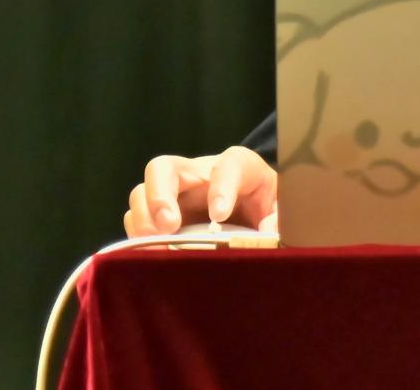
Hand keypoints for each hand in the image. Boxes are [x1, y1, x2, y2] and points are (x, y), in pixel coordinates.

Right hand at [123, 146, 278, 236]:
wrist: (254, 216)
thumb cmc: (268, 207)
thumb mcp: (282, 208)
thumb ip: (280, 218)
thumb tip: (268, 233)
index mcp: (240, 168)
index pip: (231, 164)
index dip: (223, 186)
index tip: (221, 215)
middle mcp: (199, 176)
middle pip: (165, 167)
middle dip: (160, 194)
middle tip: (169, 226)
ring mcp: (174, 196)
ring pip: (142, 193)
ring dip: (143, 218)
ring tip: (156, 242)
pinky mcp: (159, 219)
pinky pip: (137, 221)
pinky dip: (138, 238)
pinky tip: (149, 253)